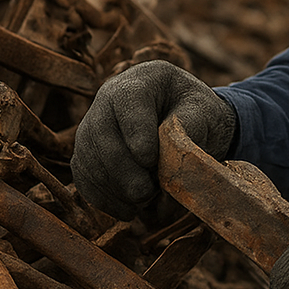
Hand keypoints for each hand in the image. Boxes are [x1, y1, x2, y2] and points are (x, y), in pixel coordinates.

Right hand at [71, 60, 236, 218]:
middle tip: (146, 193)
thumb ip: (189, 129)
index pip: (128, 101)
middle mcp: (109, 97)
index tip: (150, 160)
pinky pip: (84, 178)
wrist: (186, 122)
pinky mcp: (87, 152)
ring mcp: (93, 125)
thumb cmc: (197, 113)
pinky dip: (104, 199)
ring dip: (115, 188)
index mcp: (142, 79)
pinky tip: (128, 209)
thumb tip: (169, 158)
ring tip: (145, 198)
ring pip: (89, 160)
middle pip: (101, 135)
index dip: (136, 132)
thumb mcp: (204, 113)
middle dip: (123, 170)